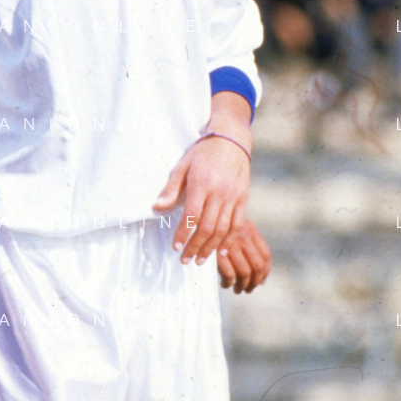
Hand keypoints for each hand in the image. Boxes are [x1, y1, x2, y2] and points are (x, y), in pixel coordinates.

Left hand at [153, 135, 249, 264]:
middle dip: (195, 247)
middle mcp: (219, 193)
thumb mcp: (183, 165)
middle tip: (185, 259)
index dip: (183, 234)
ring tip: (200, 260)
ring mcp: (233, 197)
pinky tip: (222, 251)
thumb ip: (171, 188)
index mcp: (201, 184)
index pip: (191, 216)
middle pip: (207, 227)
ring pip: (222, 230)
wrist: (232, 140)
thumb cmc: (203, 153)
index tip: (175, 247)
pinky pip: (237, 225)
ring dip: (210, 248)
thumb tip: (157, 207)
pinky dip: (230, 240)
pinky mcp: (243, 199)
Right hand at [217, 219, 270, 292]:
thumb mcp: (236, 226)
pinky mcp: (217, 252)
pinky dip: (229, 282)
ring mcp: (231, 244)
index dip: (265, 271)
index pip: (266, 255)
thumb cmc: (217, 224)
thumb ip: (249, 244)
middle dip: (254, 282)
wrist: (199, 214)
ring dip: (242, 285)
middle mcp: (243, 236)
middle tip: (248, 289)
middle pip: (257, 266)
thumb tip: (262, 278)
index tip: (261, 281)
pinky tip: (225, 284)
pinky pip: (229, 274)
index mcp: (250, 229)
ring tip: (237, 290)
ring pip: (245, 272)